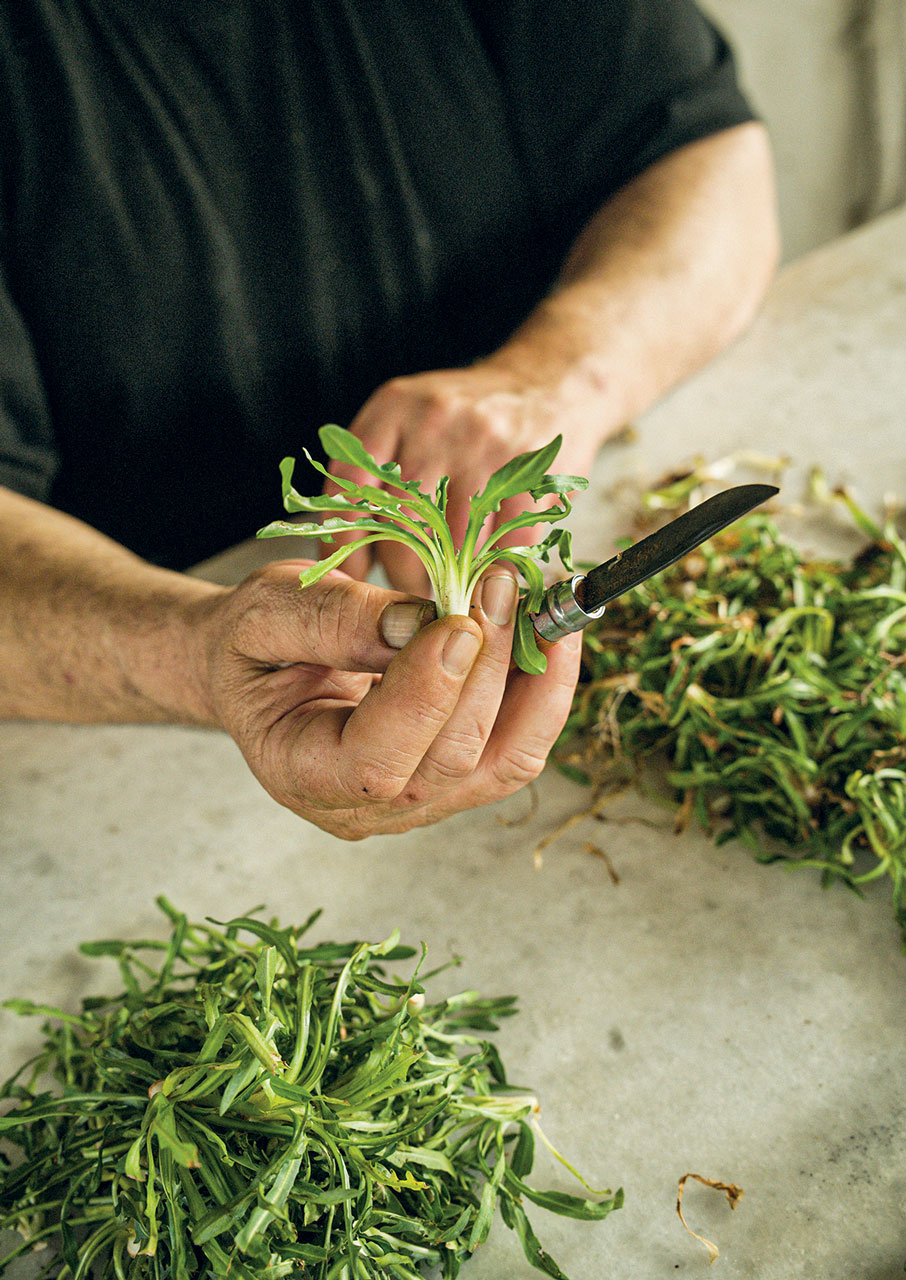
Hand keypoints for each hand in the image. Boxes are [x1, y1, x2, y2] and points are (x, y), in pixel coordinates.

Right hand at [199, 561, 580, 838]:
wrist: (262, 668)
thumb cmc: (253, 642)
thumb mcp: (265, 612)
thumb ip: (330, 620)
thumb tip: (419, 621)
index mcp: (299, 772)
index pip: (375, 763)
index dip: (424, 697)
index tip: (455, 621)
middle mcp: (364, 807)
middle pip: (449, 760)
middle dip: (487, 668)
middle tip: (500, 584)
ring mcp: (416, 802)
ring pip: (501, 762)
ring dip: (536, 684)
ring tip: (546, 608)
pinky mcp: (456, 779)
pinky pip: (516, 748)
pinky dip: (544, 693)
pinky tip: (552, 635)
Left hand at [322, 357, 605, 592]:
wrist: (551, 381)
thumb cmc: (467, 418)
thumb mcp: (409, 418)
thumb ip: (372, 471)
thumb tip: (343, 555)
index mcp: (394, 406)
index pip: (350, 485)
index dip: (344, 541)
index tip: (350, 576)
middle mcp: (435, 420)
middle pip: (399, 524)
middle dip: (403, 570)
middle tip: (411, 587)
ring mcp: (485, 446)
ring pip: (450, 545)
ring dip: (450, 579)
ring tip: (452, 584)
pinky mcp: (531, 475)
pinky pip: (500, 548)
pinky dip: (494, 570)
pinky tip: (491, 571)